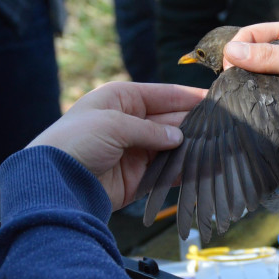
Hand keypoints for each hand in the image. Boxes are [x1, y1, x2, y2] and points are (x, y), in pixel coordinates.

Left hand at [27, 82, 206, 209]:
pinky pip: (167, 170)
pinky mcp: (139, 175)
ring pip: (172, 145)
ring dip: (191, 146)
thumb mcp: (113, 125)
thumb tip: (179, 137)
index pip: (163, 95)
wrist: (57, 183)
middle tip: (222, 125)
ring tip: (218, 145)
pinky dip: (183, 169)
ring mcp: (136, 150)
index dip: (187, 96)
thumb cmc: (77, 142)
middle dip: (194, 122)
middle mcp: (131, 123)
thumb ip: (150, 130)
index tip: (213, 98)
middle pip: (170, 120)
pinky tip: (202, 166)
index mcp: (122, 100)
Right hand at [223, 21, 278, 90]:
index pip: (251, 34)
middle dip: (237, 65)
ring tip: (238, 95)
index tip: (229, 68)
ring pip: (253, 74)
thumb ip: (272, 55)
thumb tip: (233, 51)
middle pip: (249, 53)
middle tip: (232, 84)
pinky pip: (260, 92)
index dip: (237, 47)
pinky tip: (250, 103)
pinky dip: (252, 95)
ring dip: (243, 82)